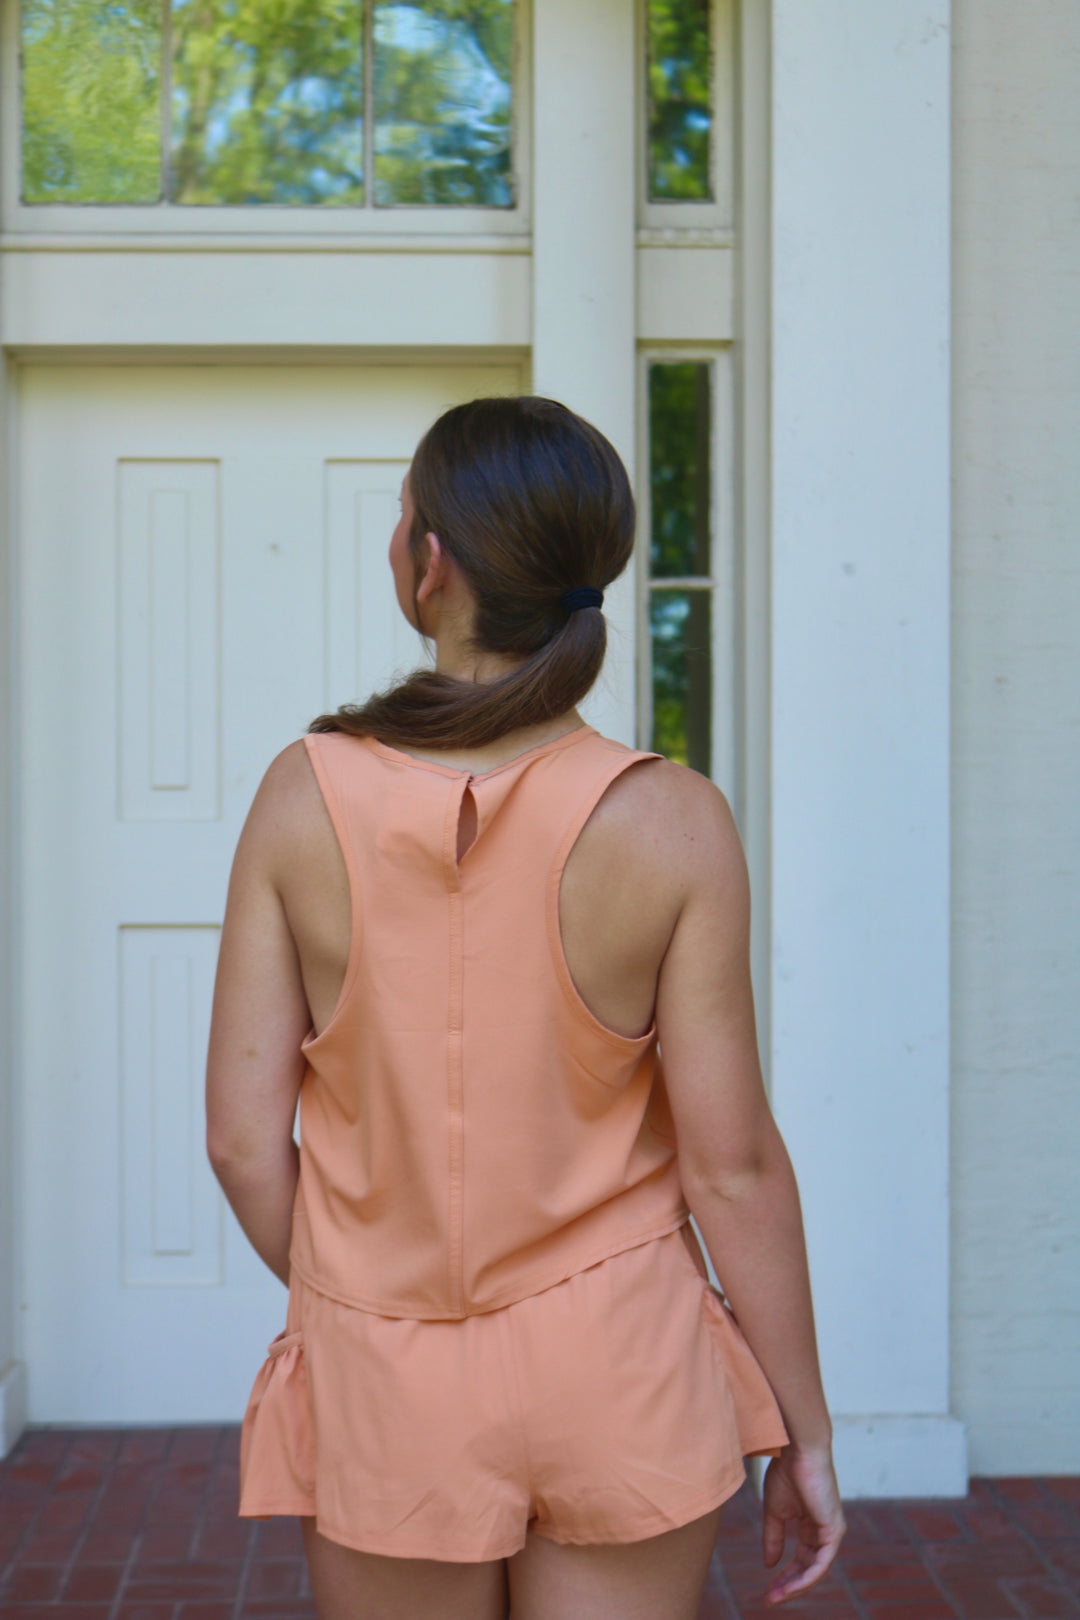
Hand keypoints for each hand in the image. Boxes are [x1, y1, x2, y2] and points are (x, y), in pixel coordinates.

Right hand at [760, 1444, 845, 1604]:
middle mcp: (824, 1532)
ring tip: (776, 1596)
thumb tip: (770, 1564)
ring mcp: (832, 1532)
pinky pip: (822, 1563)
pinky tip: (791, 1585)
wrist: (798, 1449)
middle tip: (770, 1599)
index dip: (784, 1576)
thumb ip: (774, 1537)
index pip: (800, 1560)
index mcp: (812, 1526)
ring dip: (796, 1586)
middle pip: (808, 1569)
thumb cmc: (786, 1471)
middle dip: (789, 1586)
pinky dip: (807, 1577)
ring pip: (816, 1571)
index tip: (766, 1590)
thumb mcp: (775, 1511)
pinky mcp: (834, 1530)